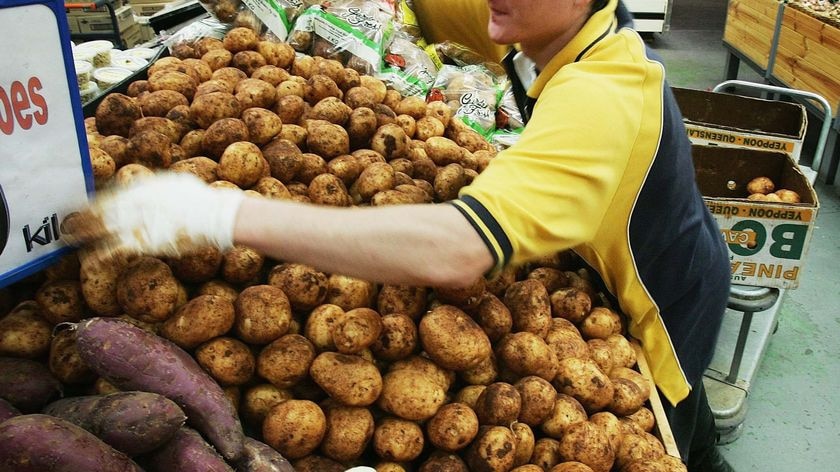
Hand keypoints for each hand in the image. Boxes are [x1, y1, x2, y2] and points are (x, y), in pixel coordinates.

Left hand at [63, 172, 243, 257]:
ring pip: (98, 228)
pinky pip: (112, 251)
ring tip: (67, 238)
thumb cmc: (200, 199)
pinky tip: (88, 261)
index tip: (82, 205)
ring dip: (81, 234)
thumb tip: (153, 185)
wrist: (211, 215)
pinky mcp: (139, 243)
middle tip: (65, 221)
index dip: (93, 201)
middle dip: (81, 216)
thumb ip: (159, 184)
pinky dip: (98, 256)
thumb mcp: (177, 182)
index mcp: (140, 188)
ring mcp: (133, 223)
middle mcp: (131, 203)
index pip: (108, 194)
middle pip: (98, 210)